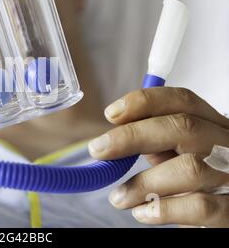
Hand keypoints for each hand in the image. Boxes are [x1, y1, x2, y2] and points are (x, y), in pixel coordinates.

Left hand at [88, 87, 228, 226]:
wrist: (224, 213)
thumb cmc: (197, 182)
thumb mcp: (177, 153)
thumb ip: (153, 140)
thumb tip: (111, 138)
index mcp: (211, 125)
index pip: (182, 101)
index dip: (145, 102)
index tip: (111, 113)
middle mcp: (227, 145)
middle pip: (183, 127)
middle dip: (133, 135)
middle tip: (98, 149)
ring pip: (190, 168)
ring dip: (144, 182)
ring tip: (119, 198)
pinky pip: (199, 206)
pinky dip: (164, 209)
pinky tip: (142, 213)